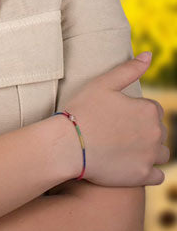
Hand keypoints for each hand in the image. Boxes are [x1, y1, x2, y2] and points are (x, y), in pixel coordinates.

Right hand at [64, 53, 170, 186]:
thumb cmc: (83, 109)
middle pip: (159, 131)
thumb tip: (149, 54)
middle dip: (144, 130)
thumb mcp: (103, 83)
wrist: (68, 144)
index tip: (117, 114)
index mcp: (148, 110)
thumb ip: (128, 69)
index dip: (134, 110)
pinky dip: (148, 171)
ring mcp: (151, 157)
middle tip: (117, 130)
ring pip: (161, 153)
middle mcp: (156, 134)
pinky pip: (157, 175)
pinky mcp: (143, 176)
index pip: (153, 109)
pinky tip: (130, 164)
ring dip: (149, 150)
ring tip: (124, 147)